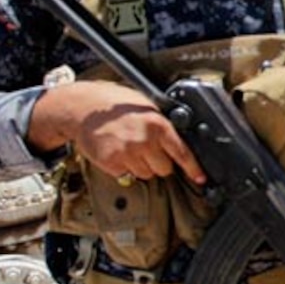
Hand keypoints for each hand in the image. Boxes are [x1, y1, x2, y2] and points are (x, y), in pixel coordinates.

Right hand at [28, 80, 205, 183]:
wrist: (84, 108)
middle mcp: (144, 140)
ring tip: (130, 147)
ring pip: (146, 174)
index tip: (200, 178)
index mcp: (157, 125)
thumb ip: (162, 125)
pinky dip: (124, 167)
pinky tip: (118, 150)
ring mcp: (127, 153)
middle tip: (147, 148)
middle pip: (165, 169)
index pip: (181, 152)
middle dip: (159, 162)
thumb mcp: (147, 107)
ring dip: (141, 166)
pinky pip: (127, 175)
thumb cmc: (116, 105)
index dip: (193, 168)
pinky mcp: (112, 163)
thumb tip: (179, 142)